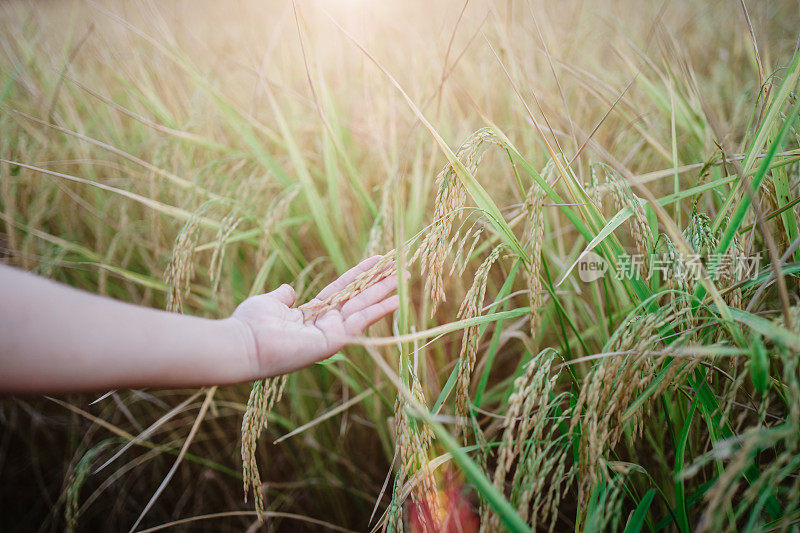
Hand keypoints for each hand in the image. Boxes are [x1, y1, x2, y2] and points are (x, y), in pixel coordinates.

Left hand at [229, 256, 400, 377]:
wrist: (243, 344)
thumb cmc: (251, 324)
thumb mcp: (269, 302)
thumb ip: (282, 296)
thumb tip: (289, 290)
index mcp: (311, 314)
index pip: (342, 290)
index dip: (360, 274)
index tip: (379, 260)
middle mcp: (325, 324)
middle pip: (359, 298)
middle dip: (380, 282)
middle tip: (402, 267)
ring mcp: (331, 334)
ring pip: (364, 308)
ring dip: (385, 292)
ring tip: (405, 276)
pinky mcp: (334, 342)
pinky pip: (360, 322)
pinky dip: (379, 310)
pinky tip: (397, 299)